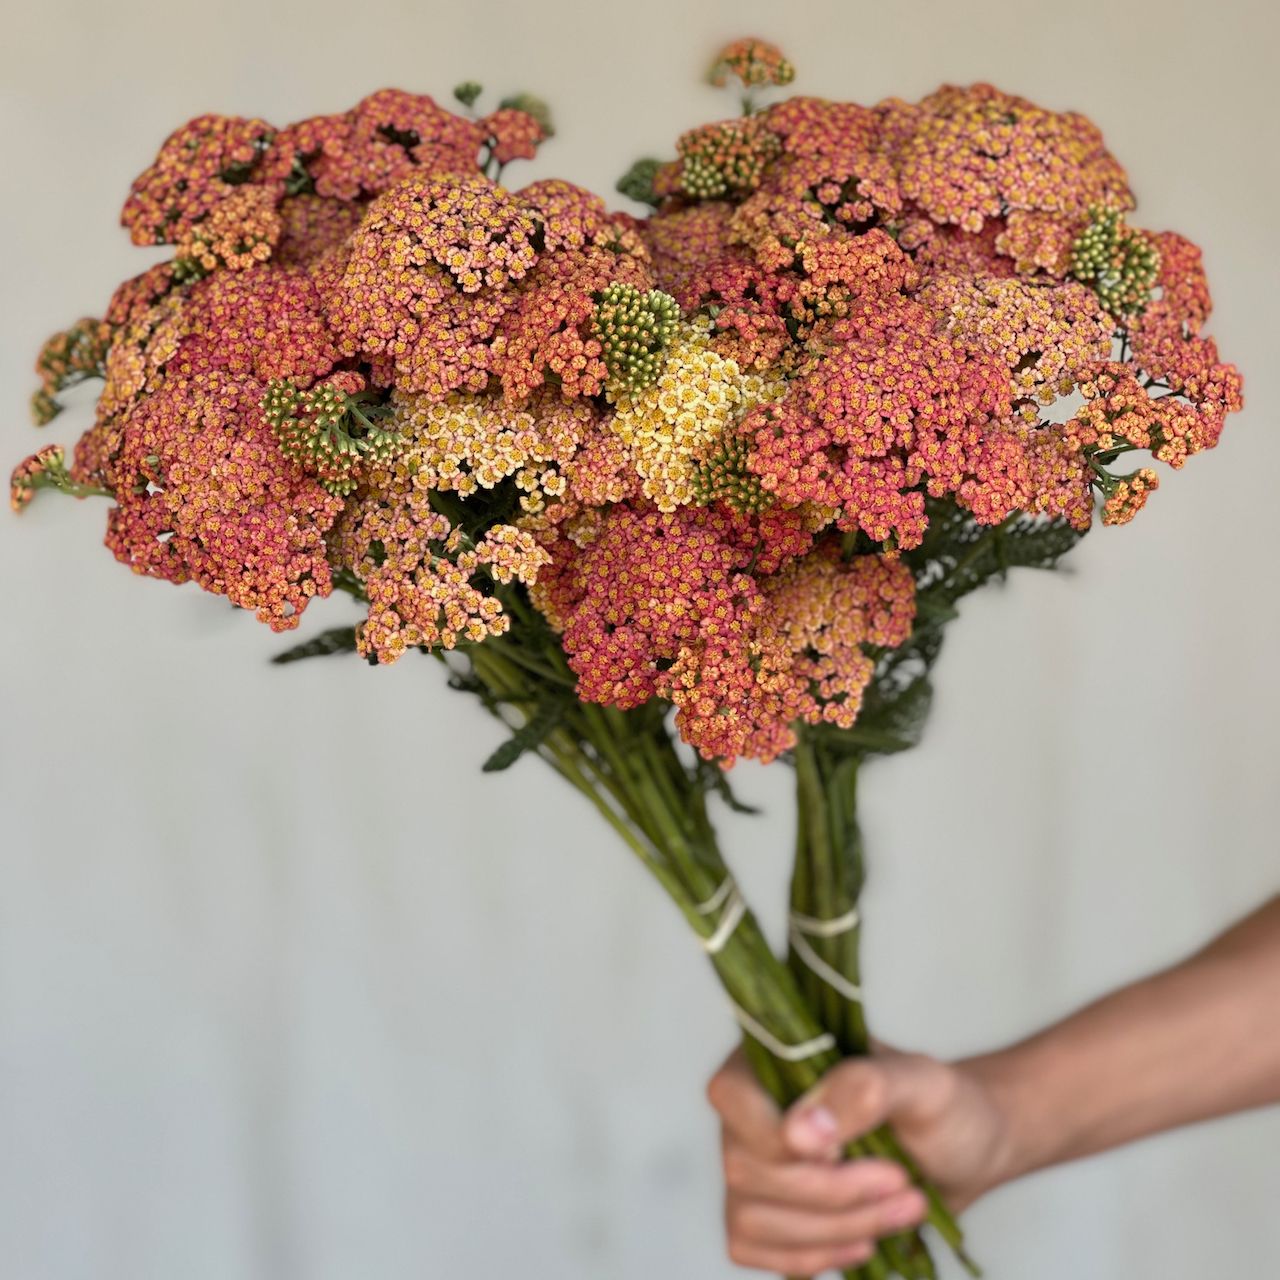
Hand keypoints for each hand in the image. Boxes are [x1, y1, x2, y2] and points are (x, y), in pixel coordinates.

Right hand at [705, 1045, 1010, 1273]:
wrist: (962, 1150)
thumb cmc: (942, 1106)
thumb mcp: (921, 1083)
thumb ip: (864, 1089)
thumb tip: (798, 1133)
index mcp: (772, 1055)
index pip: (732, 1098)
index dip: (779, 1139)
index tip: (848, 1151)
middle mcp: (749, 1106)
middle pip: (744, 1169)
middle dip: (831, 1194)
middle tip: (900, 1185)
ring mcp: (750, 1162)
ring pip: (749, 1218)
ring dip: (832, 1230)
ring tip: (898, 1212)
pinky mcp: (762, 1212)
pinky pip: (753, 1249)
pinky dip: (810, 1256)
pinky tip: (861, 1240)